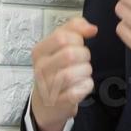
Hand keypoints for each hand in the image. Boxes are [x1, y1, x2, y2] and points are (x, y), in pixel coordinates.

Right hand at [29, 15, 96, 130]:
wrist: (46, 103)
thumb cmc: (55, 70)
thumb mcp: (57, 46)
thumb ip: (74, 29)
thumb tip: (92, 28)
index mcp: (39, 51)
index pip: (60, 37)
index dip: (77, 37)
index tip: (80, 42)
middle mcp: (41, 68)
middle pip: (69, 54)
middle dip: (84, 55)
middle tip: (83, 59)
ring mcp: (49, 86)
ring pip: (74, 73)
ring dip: (86, 70)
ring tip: (82, 72)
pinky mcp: (60, 101)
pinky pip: (79, 89)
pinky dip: (86, 85)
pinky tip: (82, 84)